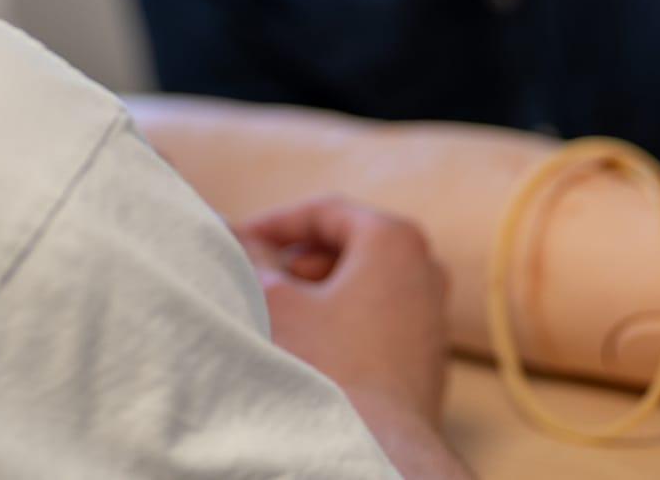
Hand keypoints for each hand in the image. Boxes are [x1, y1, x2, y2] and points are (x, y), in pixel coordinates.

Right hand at [232, 195, 452, 427]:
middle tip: (254, 274)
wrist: (379, 448)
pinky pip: (378, 313)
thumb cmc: (332, 370)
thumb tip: (229, 229)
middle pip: (346, 243)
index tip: (241, 237)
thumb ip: (254, 255)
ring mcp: (431, 310)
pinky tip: (308, 341)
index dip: (276, 222)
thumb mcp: (277, 301)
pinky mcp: (426, 349)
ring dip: (316, 288)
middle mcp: (425, 267)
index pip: (326, 211)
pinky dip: (341, 315)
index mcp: (395, 239)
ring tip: (276, 310)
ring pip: (362, 280)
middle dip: (296, 257)